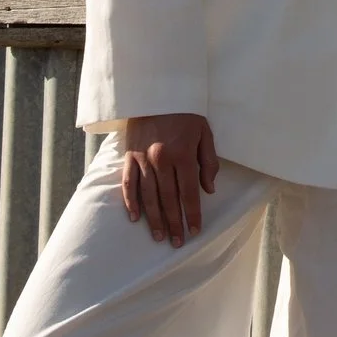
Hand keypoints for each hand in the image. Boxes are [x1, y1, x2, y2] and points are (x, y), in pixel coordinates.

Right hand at [120, 112, 216, 245]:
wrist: (156, 93)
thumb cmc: (185, 114)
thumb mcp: (205, 133)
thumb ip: (208, 162)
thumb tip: (209, 190)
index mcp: (182, 155)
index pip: (189, 192)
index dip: (192, 213)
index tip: (195, 231)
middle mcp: (161, 160)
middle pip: (168, 199)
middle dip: (174, 222)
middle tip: (177, 242)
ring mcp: (142, 160)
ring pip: (148, 196)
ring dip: (154, 219)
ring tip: (159, 236)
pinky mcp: (128, 157)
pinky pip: (128, 184)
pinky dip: (130, 202)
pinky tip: (135, 218)